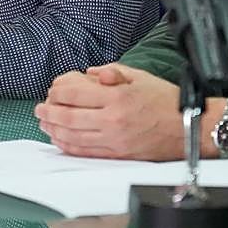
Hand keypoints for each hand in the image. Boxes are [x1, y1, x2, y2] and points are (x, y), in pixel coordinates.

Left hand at [35, 63, 189, 158]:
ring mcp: (113, 140)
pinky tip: (61, 140)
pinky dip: (68, 146)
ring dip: (54, 130)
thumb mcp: (139, 76)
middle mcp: (112, 119)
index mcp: (116, 96)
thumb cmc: (165, 100)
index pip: (74, 93)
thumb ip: (111, 72)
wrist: (188, 126)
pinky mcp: (118, 155)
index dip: (58, 90)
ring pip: (72, 136)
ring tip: (45, 124)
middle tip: (39, 109)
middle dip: (48, 112)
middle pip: (68, 116)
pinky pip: (85, 152)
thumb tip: (89, 74)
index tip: (52, 90)